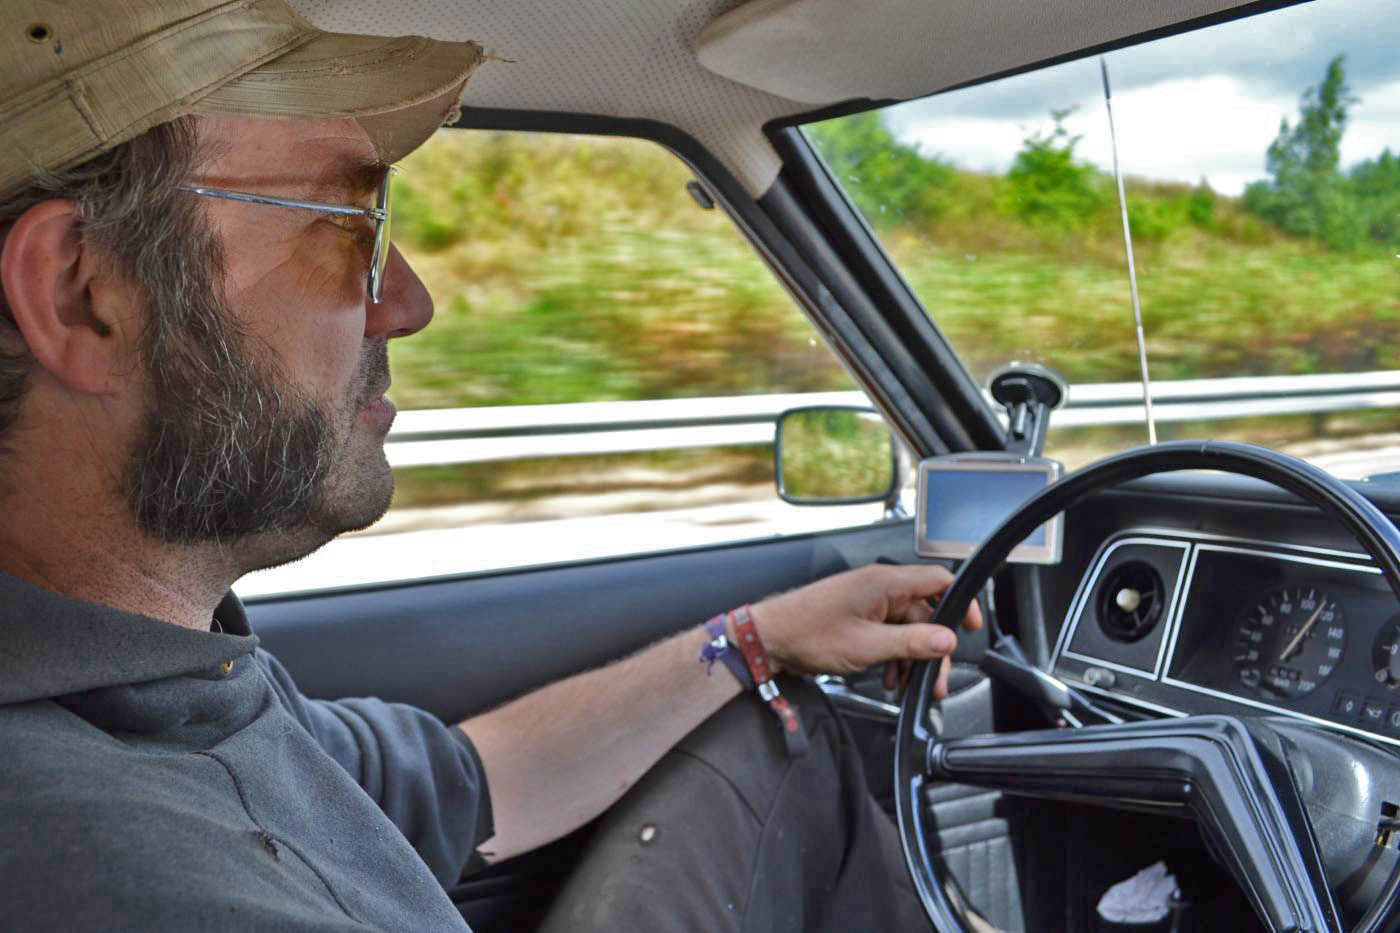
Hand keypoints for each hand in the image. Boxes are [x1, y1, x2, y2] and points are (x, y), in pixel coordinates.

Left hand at [748, 563, 981, 699]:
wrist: (769, 639)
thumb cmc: (808, 634)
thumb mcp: (868, 645)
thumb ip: (912, 643)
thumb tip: (948, 640)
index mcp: (885, 582)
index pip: (939, 581)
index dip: (960, 603)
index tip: (971, 629)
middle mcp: (879, 587)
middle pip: (924, 614)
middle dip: (931, 650)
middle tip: (935, 682)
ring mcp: (868, 602)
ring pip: (906, 629)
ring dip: (910, 659)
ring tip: (904, 687)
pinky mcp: (857, 617)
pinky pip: (888, 634)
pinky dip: (893, 657)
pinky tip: (888, 680)